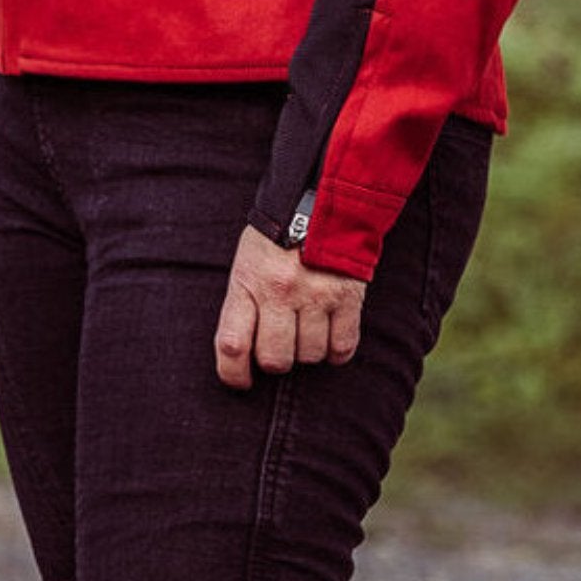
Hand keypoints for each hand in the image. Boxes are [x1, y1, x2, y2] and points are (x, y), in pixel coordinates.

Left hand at [213, 225, 365, 389]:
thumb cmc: (276, 237)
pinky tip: (330, 333)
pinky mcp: (347, 296)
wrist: (320, 199)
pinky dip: (336, 350)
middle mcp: (280, 291)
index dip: (233, 374)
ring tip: (306, 325)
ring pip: (310, 356)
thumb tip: (241, 354)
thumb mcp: (247, 262)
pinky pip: (342, 347)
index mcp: (248, 281)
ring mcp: (316, 294)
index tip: (241, 381)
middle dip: (276, 359)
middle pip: (275, 360)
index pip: (232, 345)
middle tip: (281, 340)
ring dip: (308, 350)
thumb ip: (243, 303)